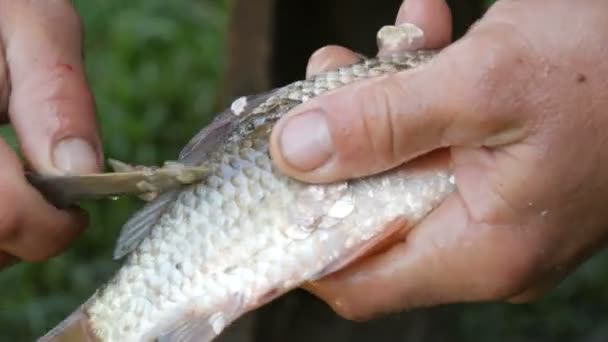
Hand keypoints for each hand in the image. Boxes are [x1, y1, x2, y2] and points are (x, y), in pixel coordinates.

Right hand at [0, 1, 101, 267]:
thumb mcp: (30, 24)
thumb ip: (55, 95)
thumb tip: (81, 169)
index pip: (5, 215)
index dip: (52, 226)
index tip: (76, 212)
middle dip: (30, 232)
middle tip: (47, 199)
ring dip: (5, 235)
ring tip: (16, 187)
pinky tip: (1, 190)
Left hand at [270, 0, 607, 319]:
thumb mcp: (484, 85)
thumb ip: (384, 123)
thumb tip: (294, 153)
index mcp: (485, 249)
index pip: (361, 282)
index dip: (302, 243)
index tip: (264, 188)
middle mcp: (487, 240)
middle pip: (371, 214)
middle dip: (337, 149)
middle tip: (320, 90)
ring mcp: (496, 202)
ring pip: (399, 168)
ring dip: (377, 107)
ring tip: (372, 49)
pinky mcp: (502, 165)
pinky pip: (438, 138)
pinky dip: (419, 89)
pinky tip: (425, 31)